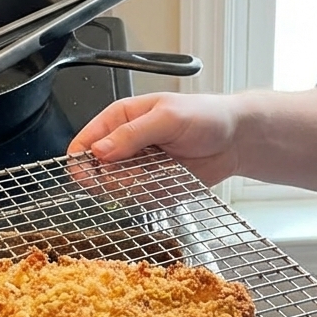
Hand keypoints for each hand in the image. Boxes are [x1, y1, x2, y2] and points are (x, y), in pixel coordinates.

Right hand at [67, 92, 241, 185]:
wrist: (234, 139)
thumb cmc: (205, 116)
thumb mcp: (168, 117)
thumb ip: (133, 133)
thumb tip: (100, 149)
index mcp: (119, 118)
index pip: (84, 143)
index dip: (82, 162)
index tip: (92, 174)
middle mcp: (123, 144)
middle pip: (95, 173)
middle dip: (115, 179)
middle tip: (142, 172)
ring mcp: (135, 167)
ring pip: (116, 190)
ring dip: (138, 187)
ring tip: (164, 170)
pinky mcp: (149, 186)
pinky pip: (138, 200)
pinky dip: (153, 196)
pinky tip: (171, 180)